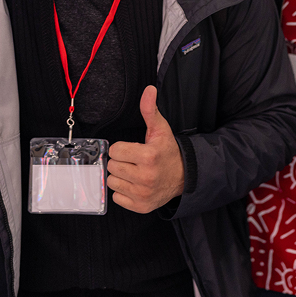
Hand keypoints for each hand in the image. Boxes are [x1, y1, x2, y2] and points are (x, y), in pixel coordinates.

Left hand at [107, 86, 185, 212]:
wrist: (183, 177)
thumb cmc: (167, 152)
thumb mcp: (160, 129)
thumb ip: (150, 110)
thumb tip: (148, 90)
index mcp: (148, 156)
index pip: (115, 151)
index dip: (122, 148)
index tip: (134, 150)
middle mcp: (146, 177)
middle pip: (112, 166)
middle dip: (121, 162)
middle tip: (135, 161)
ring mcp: (143, 194)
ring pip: (112, 182)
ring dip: (121, 177)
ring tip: (135, 173)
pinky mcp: (141, 206)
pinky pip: (117, 198)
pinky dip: (124, 192)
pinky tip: (136, 186)